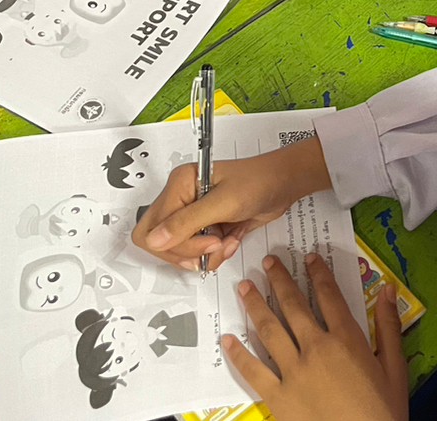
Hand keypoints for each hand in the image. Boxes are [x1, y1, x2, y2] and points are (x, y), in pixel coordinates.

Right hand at [132, 138, 332, 270]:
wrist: (285, 184)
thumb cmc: (258, 182)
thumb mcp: (223, 202)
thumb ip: (186, 223)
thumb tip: (153, 241)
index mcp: (178, 185)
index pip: (151, 229)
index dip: (175, 243)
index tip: (205, 240)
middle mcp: (181, 199)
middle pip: (162, 243)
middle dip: (189, 251)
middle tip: (215, 244)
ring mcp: (194, 215)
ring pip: (181, 251)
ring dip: (206, 255)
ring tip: (227, 243)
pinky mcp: (207, 227)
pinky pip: (199, 252)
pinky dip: (215, 254)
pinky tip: (232, 241)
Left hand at [225, 253, 407, 420]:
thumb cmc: (382, 410)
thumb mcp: (395, 367)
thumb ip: (389, 326)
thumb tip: (387, 289)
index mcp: (346, 339)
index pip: (329, 296)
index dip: (318, 274)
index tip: (308, 258)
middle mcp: (316, 349)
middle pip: (294, 306)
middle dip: (279, 281)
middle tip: (268, 262)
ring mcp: (294, 372)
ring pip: (270, 330)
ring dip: (256, 306)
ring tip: (245, 287)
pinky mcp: (278, 397)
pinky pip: (254, 371)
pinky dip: (239, 354)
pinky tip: (228, 339)